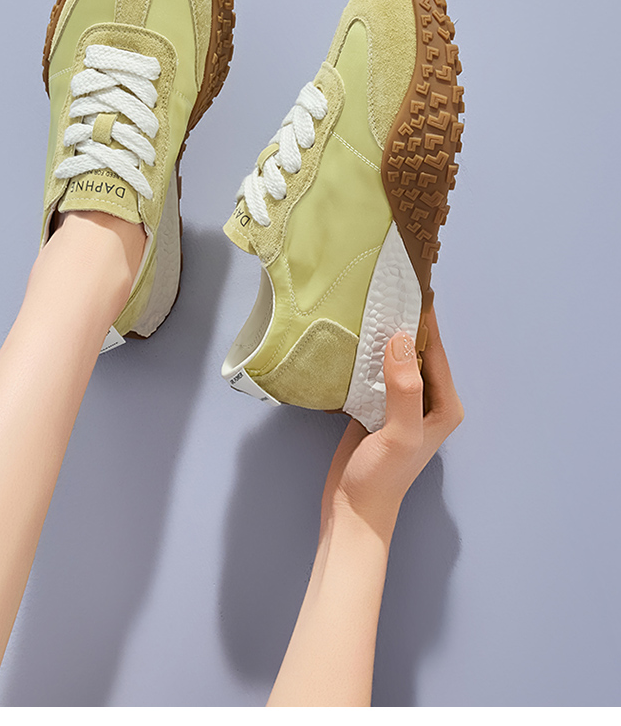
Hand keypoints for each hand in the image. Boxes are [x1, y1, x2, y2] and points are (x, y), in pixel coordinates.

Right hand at [321, 306, 463, 541]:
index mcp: (444, 405)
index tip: (410, 285)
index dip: (424, 319)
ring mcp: (401, 404)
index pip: (435, 351)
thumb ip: (404, 389)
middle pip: (416, 351)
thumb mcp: (399, 434)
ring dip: (382, 337)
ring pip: (394, 359)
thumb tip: (398, 339)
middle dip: (402, 322)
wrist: (352, 511)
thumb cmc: (382, 478)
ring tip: (365, 306)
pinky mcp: (377, 408)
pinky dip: (365, 355)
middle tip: (382, 289)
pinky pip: (375, 372)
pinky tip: (350, 339)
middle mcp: (428, 401)